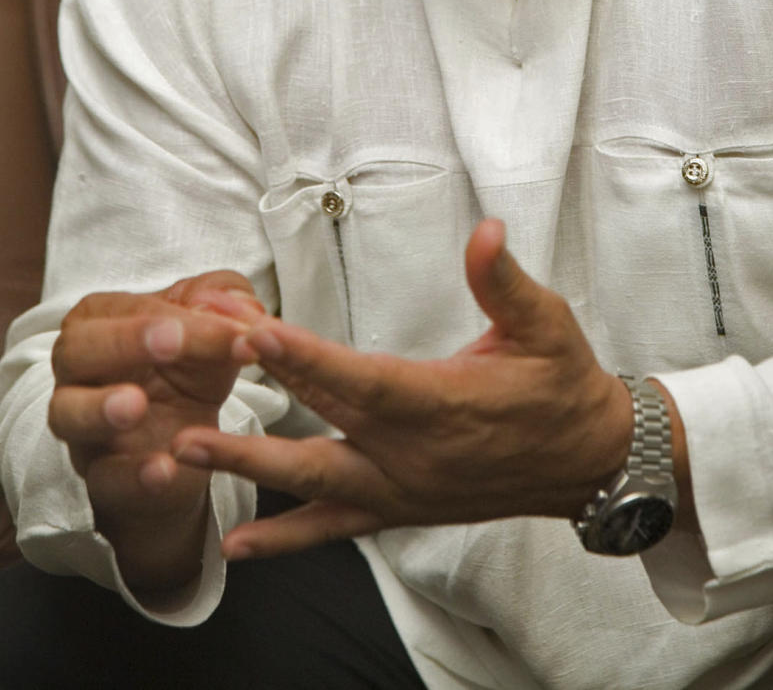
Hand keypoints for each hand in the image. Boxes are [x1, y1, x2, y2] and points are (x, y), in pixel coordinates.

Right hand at [49, 271, 266, 589]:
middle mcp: (80, 371)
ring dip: (99, 408)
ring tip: (135, 405)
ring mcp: (84, 429)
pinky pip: (104, 478)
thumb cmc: (191, 370)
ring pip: (66, 415)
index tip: (232, 328)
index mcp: (103, 320)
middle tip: (171, 344)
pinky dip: (132, 476)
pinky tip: (165, 467)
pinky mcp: (103, 478)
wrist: (194, 446)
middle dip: (123, 342)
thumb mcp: (218, 326)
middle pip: (75, 349)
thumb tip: (238, 309)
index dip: (177, 316)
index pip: (127, 309)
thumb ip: (230, 300)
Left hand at [173, 220, 634, 560]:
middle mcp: (416, 454)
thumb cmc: (563, 384)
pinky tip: (236, 544)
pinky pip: (335, 527)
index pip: (362, 379)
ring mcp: (403, 488)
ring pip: (314, 481)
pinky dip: (285, 537)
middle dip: (258, 395)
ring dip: (248, 464)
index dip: (305, 357)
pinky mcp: (400, 509)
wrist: (587, 460)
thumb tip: (486, 229)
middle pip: (322, 422)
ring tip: (185, 453)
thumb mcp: (547, 323)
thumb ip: (504, 280)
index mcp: (445, 402)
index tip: (252, 333)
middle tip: (202, 374)